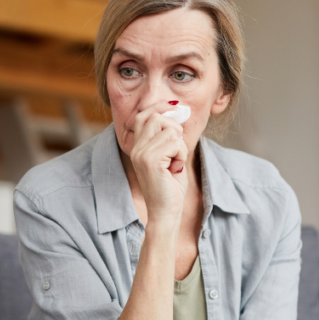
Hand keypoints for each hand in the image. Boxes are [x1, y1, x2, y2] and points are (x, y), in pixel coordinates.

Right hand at [130, 102, 188, 222]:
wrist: (166, 212)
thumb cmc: (170, 187)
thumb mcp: (169, 157)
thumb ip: (168, 137)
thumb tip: (177, 112)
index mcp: (137, 147)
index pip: (143, 115)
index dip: (160, 107)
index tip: (176, 108)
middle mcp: (136, 148)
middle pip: (156, 117)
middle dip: (174, 128)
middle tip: (178, 149)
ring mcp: (141, 154)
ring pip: (169, 130)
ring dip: (180, 145)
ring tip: (176, 162)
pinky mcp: (150, 160)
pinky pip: (175, 143)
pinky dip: (182, 154)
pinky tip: (176, 168)